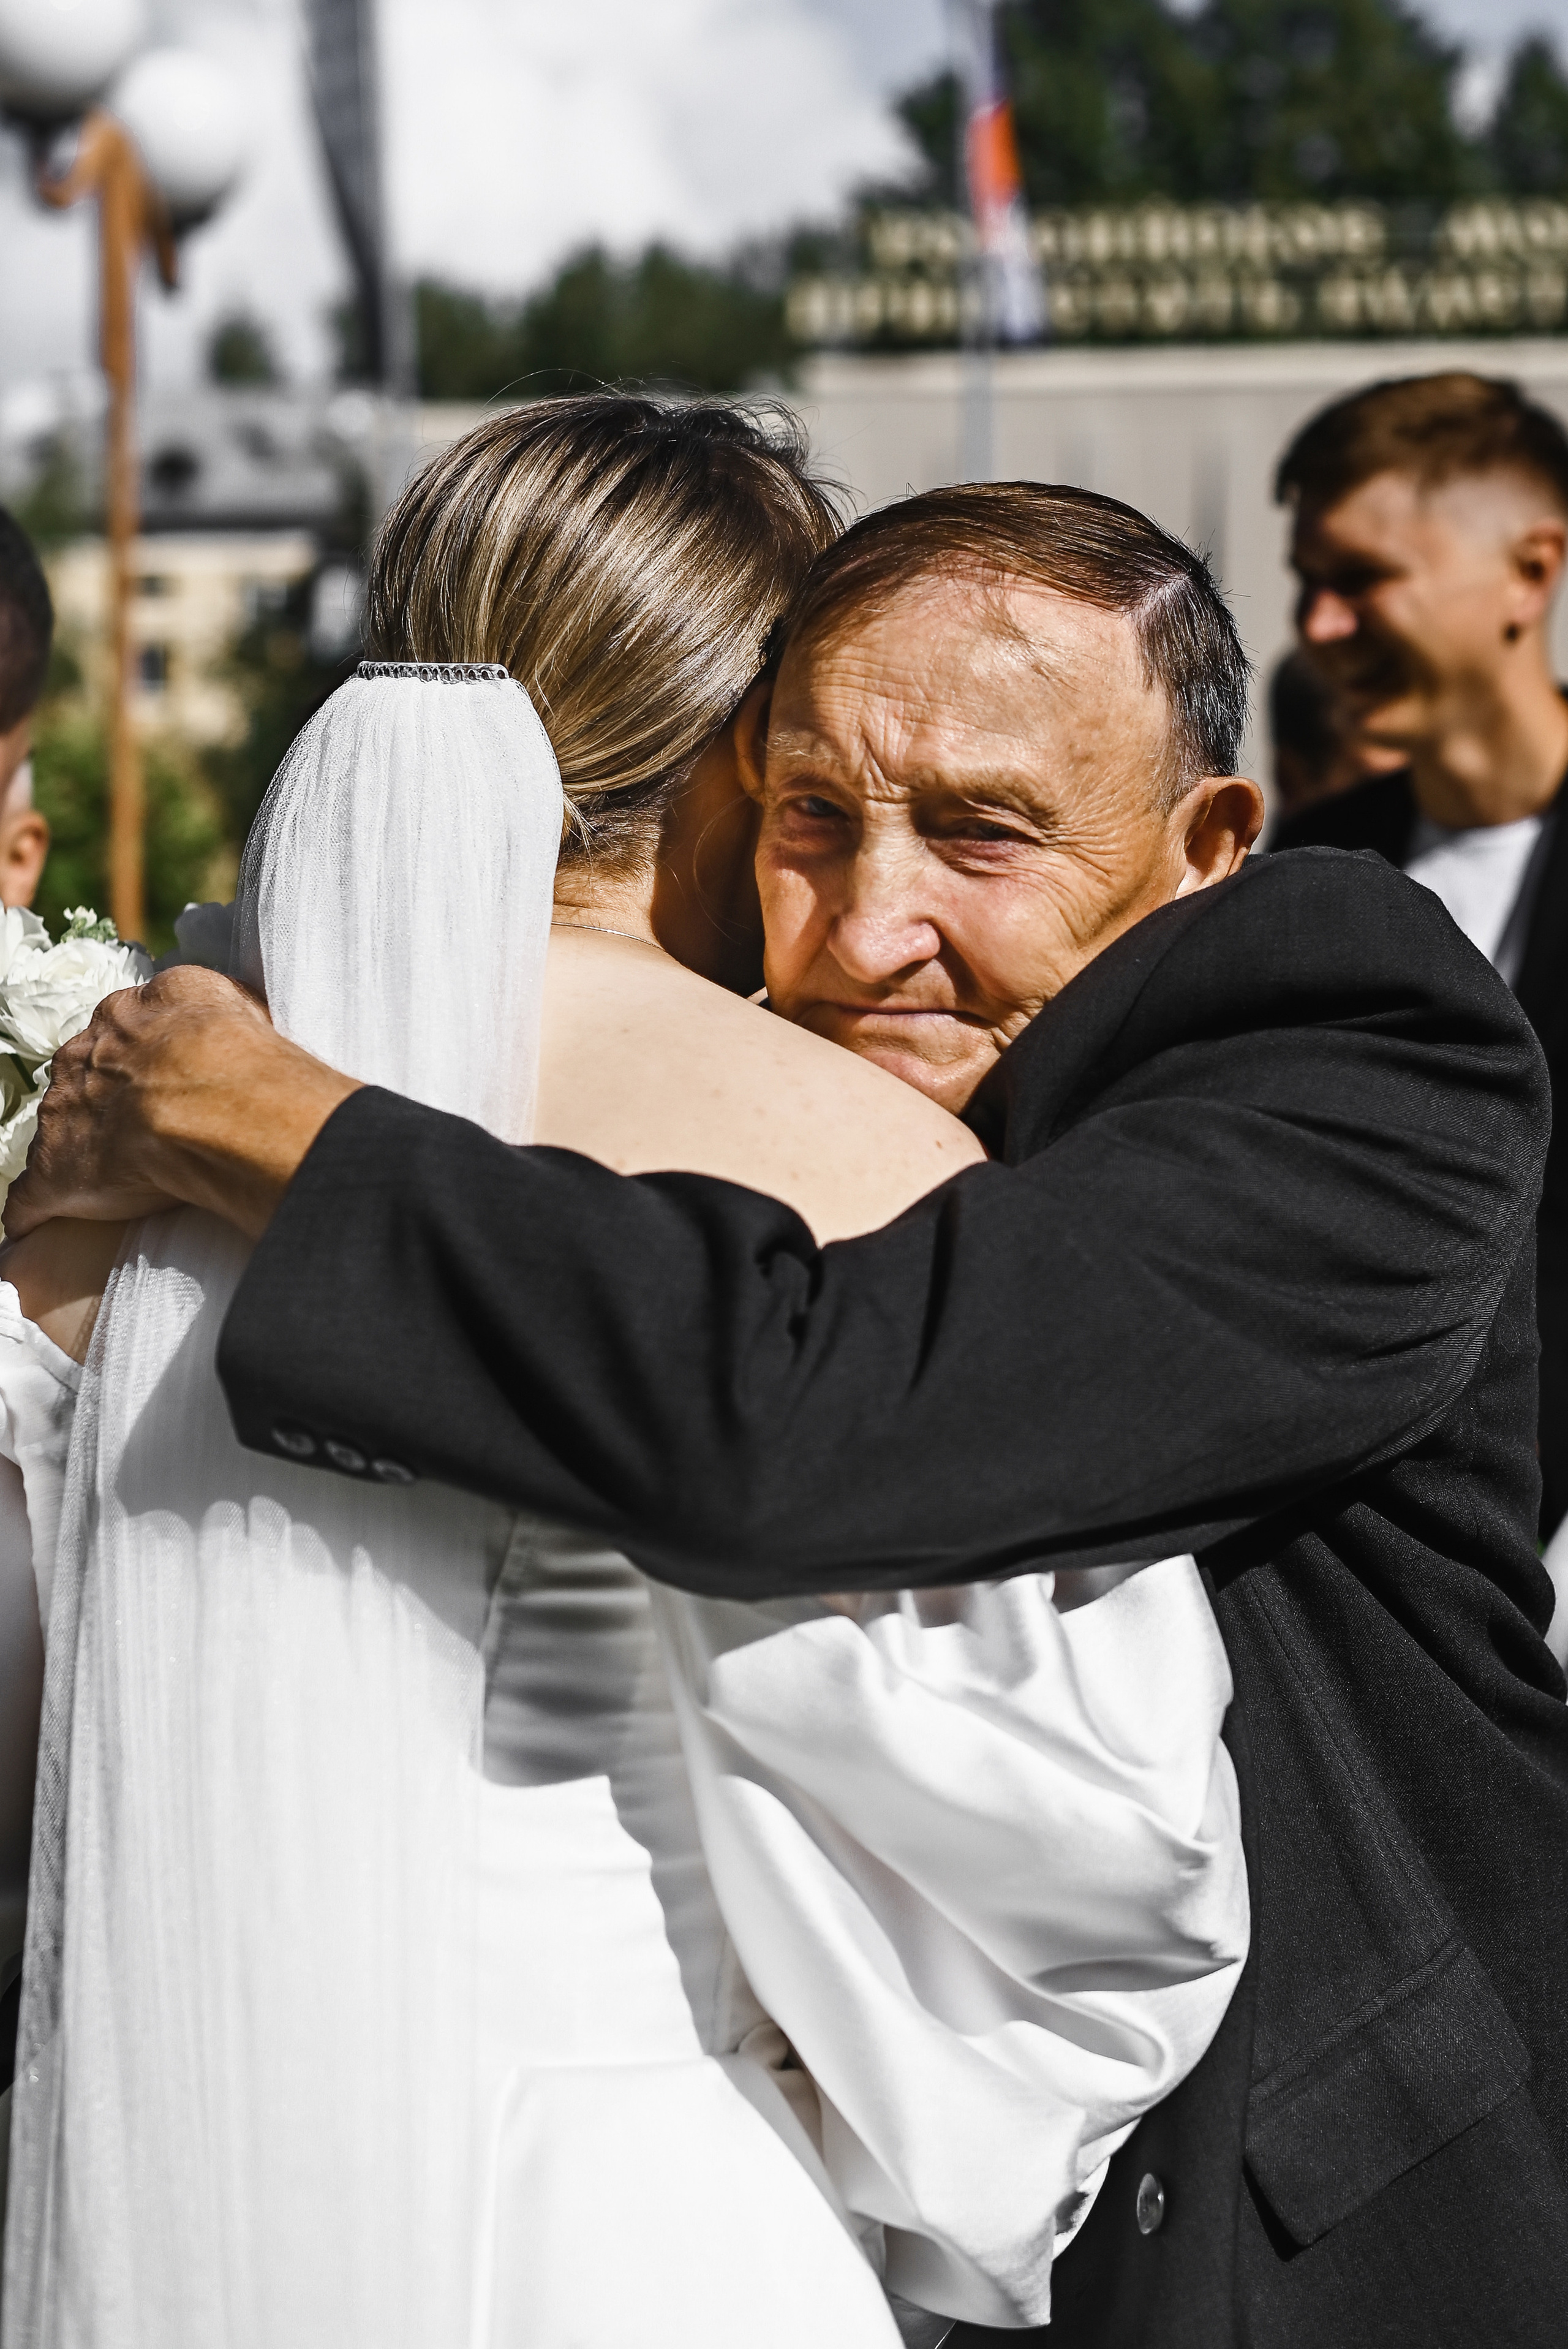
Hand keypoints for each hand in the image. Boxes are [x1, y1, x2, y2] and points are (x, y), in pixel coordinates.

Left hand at [4, 966, 359, 1241]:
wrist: (207, 1100)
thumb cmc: (229, 1055)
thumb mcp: (221, 997)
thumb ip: (201, 1001)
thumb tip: (212, 1012)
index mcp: (121, 1019)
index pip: (118, 1035)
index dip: (140, 1061)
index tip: (159, 1080)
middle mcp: (80, 1060)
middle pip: (81, 1078)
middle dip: (104, 1101)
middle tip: (144, 1128)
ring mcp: (60, 1117)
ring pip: (57, 1129)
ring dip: (79, 1148)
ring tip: (114, 1176)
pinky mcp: (53, 1176)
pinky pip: (30, 1197)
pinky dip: (33, 1211)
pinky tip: (38, 1225)